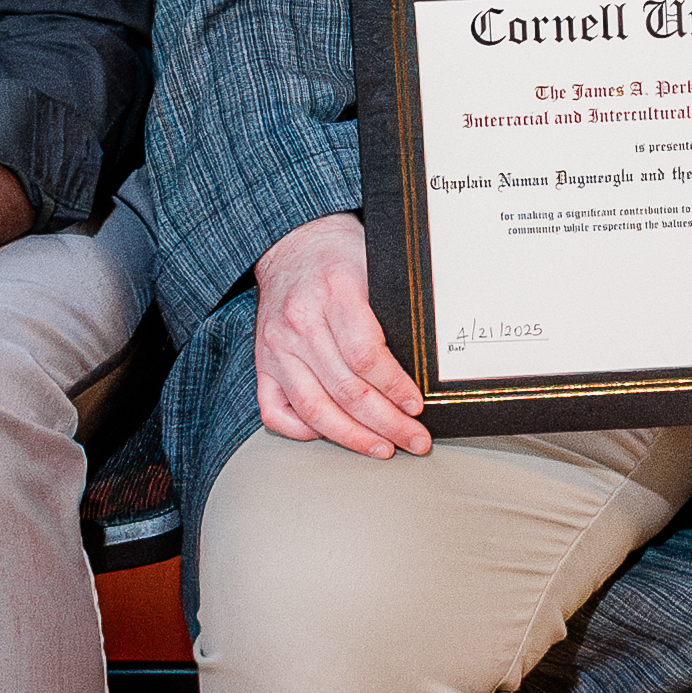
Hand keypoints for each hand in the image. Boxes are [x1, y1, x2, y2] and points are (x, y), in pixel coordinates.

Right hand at [252, 216, 431, 456]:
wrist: (291, 243)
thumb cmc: (341, 257)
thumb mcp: (375, 266)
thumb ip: (394, 308)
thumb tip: (430, 361)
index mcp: (334, 292)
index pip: (364, 354)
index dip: (394, 386)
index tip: (417, 406)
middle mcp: (300, 322)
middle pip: (346, 389)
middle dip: (387, 423)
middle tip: (416, 441)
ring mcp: (276, 346)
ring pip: (314, 408)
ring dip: (353, 437)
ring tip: (383, 449)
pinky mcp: (262, 362)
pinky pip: (275, 411)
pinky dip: (303, 430)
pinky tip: (331, 433)